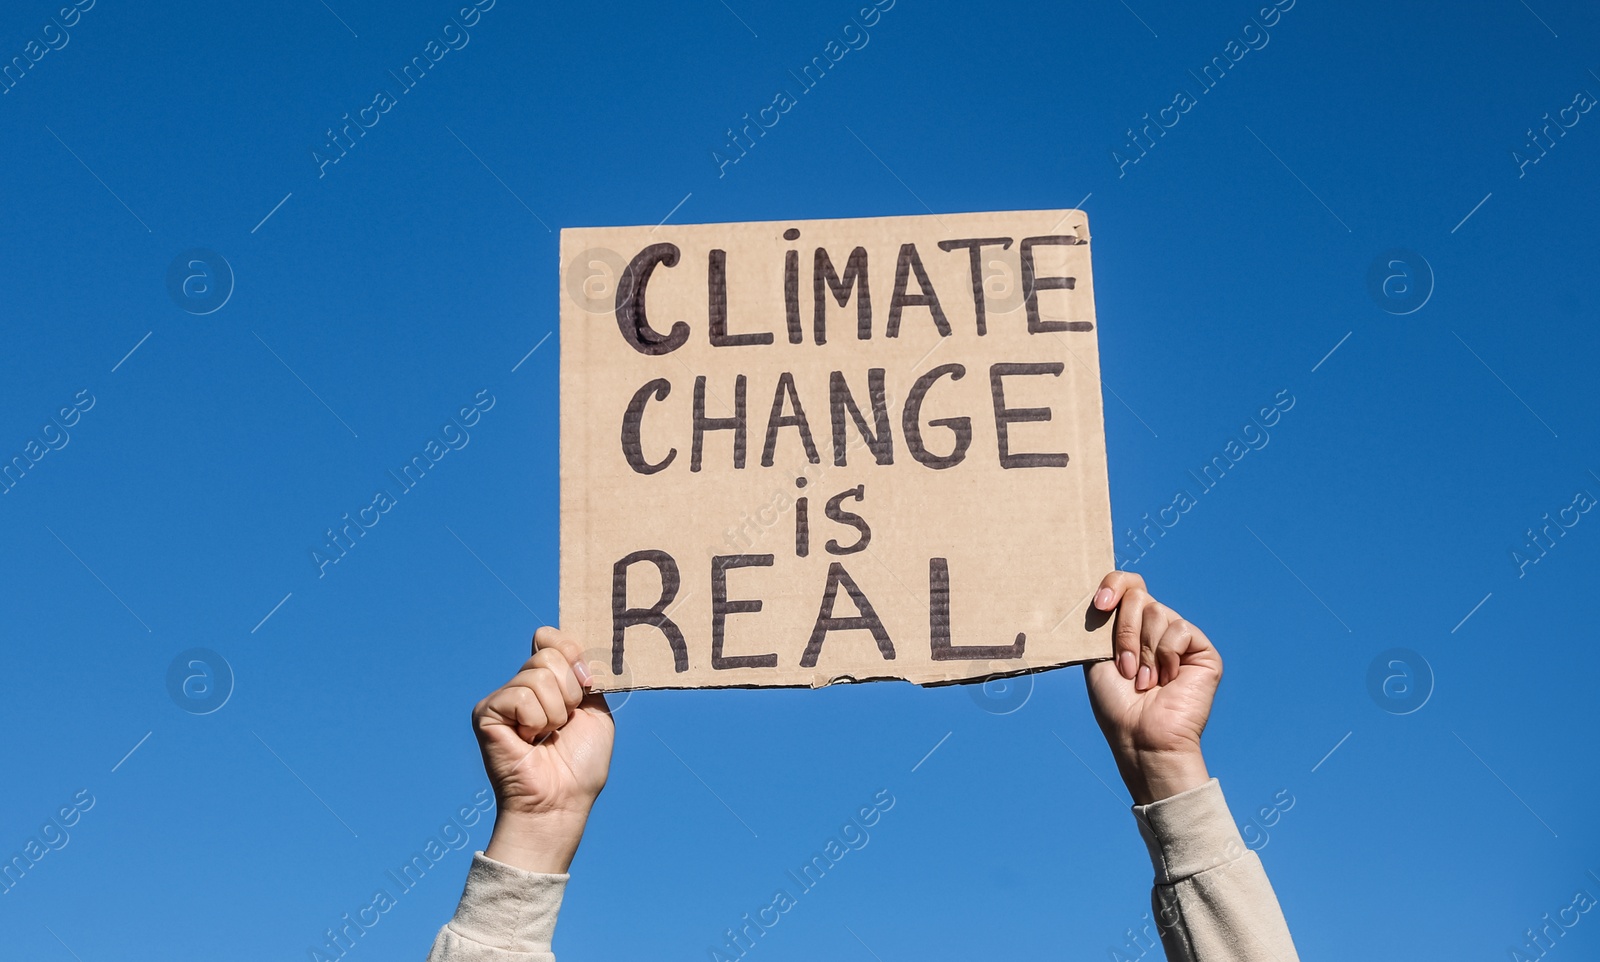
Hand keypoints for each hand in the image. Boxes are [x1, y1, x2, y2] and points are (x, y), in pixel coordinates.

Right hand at [474, 627, 613, 872]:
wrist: (560, 802)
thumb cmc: (579, 765)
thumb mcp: (596, 710)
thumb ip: (584, 674)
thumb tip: (572, 645)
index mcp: (546, 682)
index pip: (551, 638)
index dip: (572, 653)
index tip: (586, 683)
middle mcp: (520, 686)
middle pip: (549, 655)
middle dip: (570, 692)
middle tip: (564, 723)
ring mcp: (502, 698)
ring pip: (538, 675)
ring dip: (555, 711)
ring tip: (546, 736)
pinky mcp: (486, 713)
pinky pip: (521, 696)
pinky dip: (536, 720)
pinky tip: (528, 741)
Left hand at [1082, 571, 1220, 804]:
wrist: (1141, 736)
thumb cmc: (1116, 704)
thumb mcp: (1096, 656)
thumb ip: (1102, 621)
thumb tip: (1101, 591)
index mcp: (1130, 626)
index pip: (1128, 583)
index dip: (1114, 584)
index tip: (1100, 605)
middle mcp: (1156, 627)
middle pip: (1138, 596)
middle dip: (1124, 633)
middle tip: (1125, 669)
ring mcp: (1180, 637)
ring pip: (1157, 611)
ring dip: (1143, 650)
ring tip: (1146, 681)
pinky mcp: (1202, 649)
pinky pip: (1180, 628)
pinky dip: (1166, 655)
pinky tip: (1168, 679)